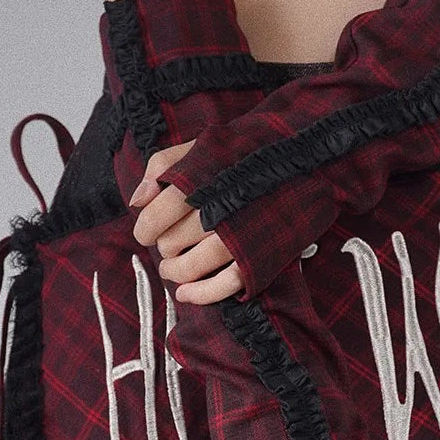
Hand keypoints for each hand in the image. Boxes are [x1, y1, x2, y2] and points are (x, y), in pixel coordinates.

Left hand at [128, 143, 243, 303]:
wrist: (302, 157)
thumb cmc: (243, 152)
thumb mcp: (198, 146)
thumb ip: (161, 167)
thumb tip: (137, 202)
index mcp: (199, 182)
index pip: (154, 218)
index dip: (144, 229)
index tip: (147, 231)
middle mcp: (218, 211)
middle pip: (170, 243)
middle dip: (165, 245)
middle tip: (171, 241)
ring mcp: (240, 237)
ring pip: (192, 267)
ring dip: (175, 271)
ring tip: (172, 267)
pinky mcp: (259, 256)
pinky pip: (224, 285)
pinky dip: (201, 294)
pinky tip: (185, 294)